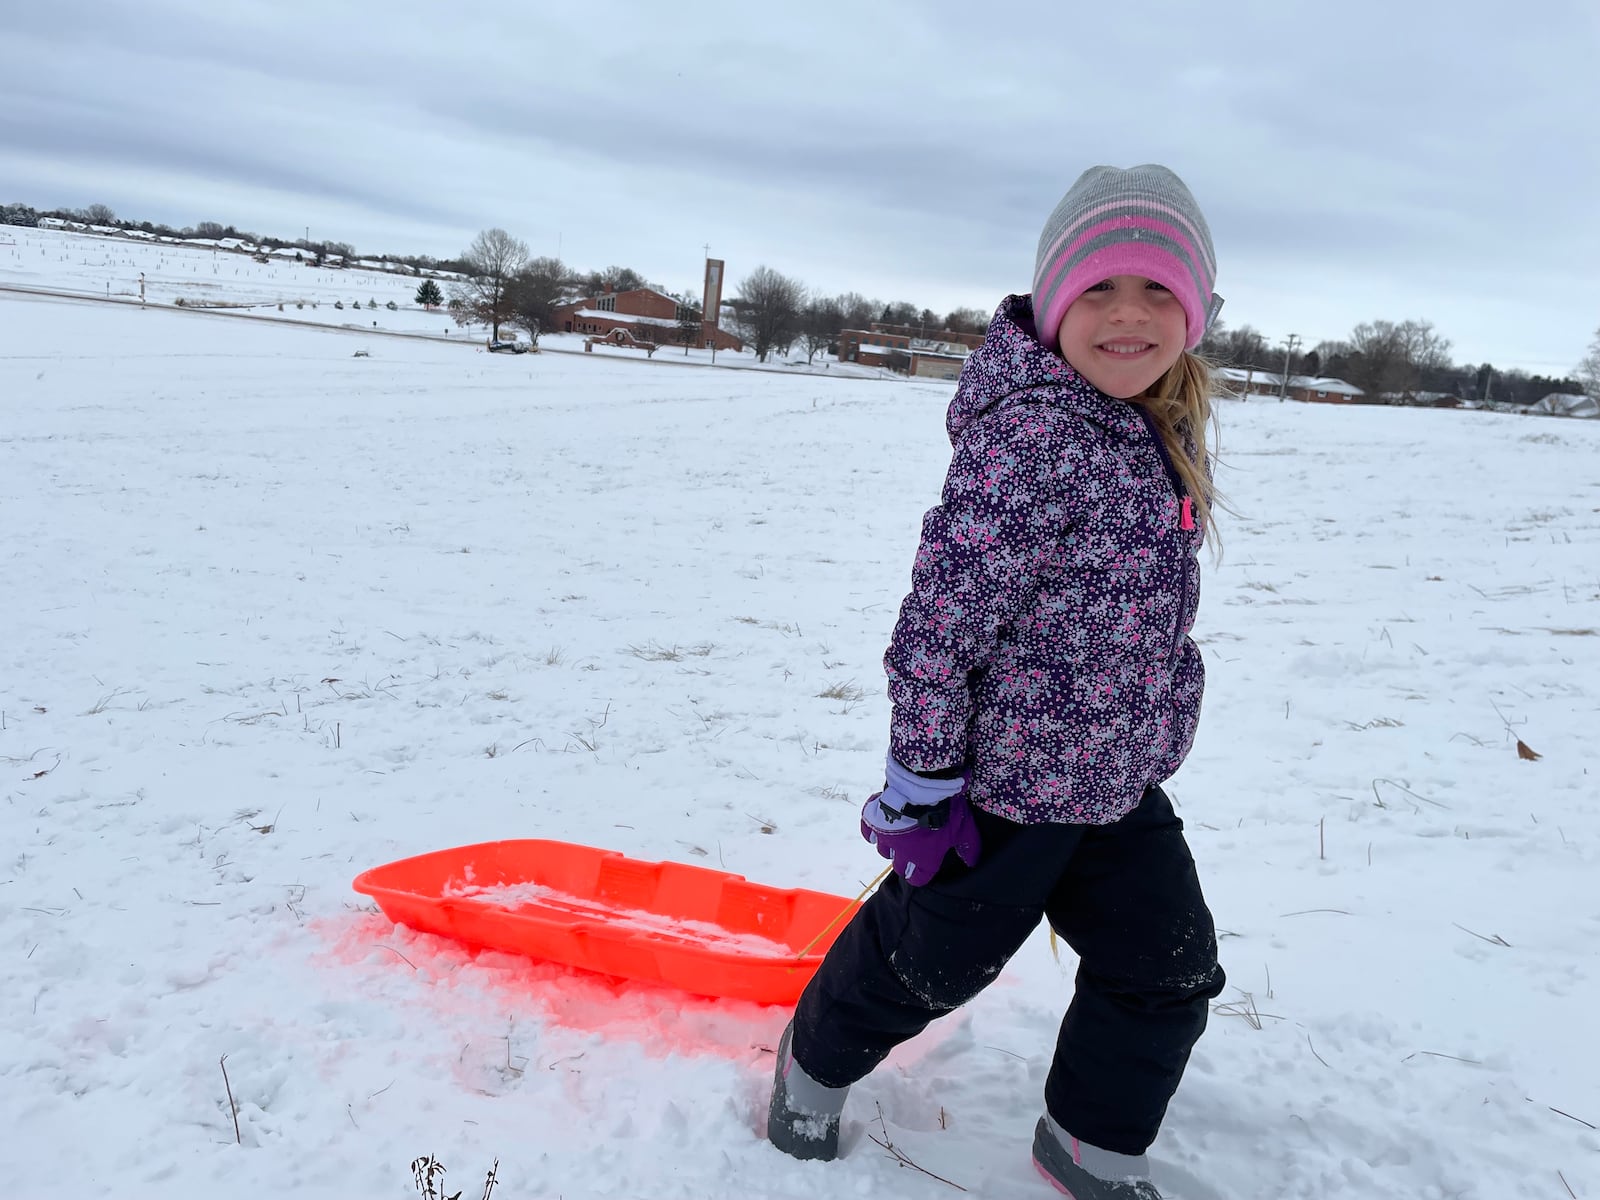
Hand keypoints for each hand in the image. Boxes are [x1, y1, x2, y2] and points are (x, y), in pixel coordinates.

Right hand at [860, 756, 980, 884]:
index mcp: (922, 859)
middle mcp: (900, 852)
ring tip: (899, 836)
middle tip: (912, 850)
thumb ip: (969, 847)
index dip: (920, 874)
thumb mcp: (964, 829)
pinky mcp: (874, 820)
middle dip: (905, 862)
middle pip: (899, 867)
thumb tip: (972, 862)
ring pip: (883, 850)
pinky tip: (879, 828)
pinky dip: (872, 832)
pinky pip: (868, 832)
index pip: (917, 878)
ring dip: (891, 846)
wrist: (922, 785)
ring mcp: (885, 836)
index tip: (924, 867)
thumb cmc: (945, 811)